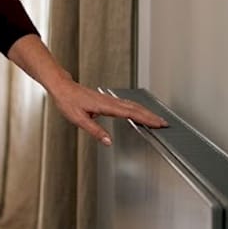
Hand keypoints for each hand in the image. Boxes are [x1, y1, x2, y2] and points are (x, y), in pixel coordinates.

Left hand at [47, 78, 167, 145]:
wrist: (63, 87)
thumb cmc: (68, 101)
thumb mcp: (79, 119)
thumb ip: (95, 131)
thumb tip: (108, 141)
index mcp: (105, 106)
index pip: (131, 113)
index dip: (146, 118)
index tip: (157, 123)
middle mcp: (110, 101)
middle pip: (136, 108)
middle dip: (151, 116)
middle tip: (164, 123)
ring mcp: (109, 99)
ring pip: (132, 105)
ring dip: (146, 111)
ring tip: (157, 119)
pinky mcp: (107, 100)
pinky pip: (126, 103)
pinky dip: (137, 108)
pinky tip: (140, 112)